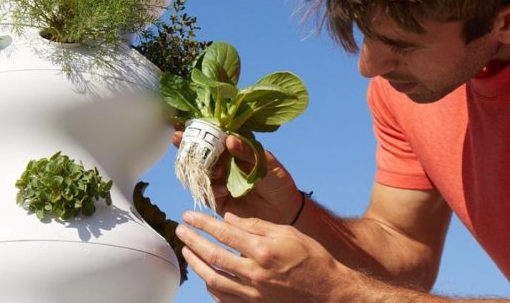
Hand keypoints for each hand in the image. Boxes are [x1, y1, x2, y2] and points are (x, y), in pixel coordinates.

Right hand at [173, 130, 301, 223]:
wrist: (285, 212)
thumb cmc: (278, 182)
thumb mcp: (266, 163)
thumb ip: (247, 152)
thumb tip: (228, 139)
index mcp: (234, 151)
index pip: (213, 138)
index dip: (199, 131)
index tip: (185, 124)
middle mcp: (224, 165)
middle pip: (200, 153)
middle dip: (187, 145)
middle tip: (179, 138)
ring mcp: (219, 182)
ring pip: (200, 172)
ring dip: (201, 168)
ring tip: (216, 171)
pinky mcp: (218, 200)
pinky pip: (206, 192)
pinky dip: (210, 188)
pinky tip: (222, 189)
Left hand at [176, 211, 344, 301]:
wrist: (328, 292)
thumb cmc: (311, 257)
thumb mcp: (287, 232)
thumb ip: (256, 225)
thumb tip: (229, 219)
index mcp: (263, 250)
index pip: (224, 233)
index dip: (203, 223)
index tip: (188, 215)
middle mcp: (255, 273)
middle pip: (213, 256)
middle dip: (193, 241)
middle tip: (180, 231)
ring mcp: (253, 293)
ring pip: (214, 279)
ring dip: (196, 264)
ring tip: (187, 251)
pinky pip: (224, 298)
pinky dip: (211, 286)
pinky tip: (205, 275)